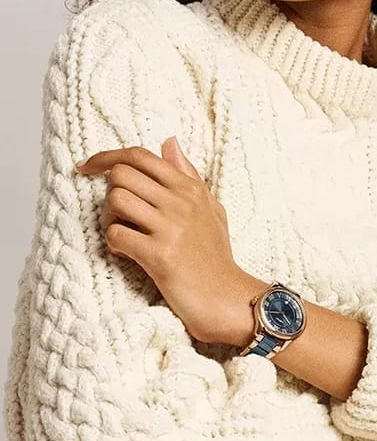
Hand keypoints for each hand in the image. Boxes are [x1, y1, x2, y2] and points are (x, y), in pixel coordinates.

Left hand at [74, 135, 244, 342]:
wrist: (226, 298)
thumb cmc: (215, 256)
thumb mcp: (210, 208)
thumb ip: (188, 174)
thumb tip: (169, 142)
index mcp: (190, 189)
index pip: (141, 156)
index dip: (106, 157)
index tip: (88, 167)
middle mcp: (180, 203)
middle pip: (122, 174)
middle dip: (109, 192)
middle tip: (117, 215)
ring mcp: (170, 228)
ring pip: (116, 200)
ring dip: (108, 218)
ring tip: (123, 234)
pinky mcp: (159, 256)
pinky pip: (116, 235)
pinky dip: (114, 244)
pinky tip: (128, 253)